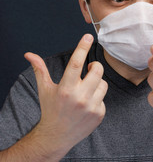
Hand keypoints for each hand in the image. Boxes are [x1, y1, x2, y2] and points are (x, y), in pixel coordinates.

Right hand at [24, 34, 107, 151]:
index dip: (82, 47)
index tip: (89, 36)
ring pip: (103, 83)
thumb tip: (29, 54)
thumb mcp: (45, 89)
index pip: (75, 63)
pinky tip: (87, 105)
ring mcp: (91, 107)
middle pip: (97, 70)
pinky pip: (104, 98)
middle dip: (95, 66)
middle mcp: (79, 97)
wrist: (57, 136)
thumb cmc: (51, 109)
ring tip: (86, 90)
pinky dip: (97, 98)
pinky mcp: (100, 114)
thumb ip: (40, 70)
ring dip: (96, 83)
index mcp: (65, 89)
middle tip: (90, 68)